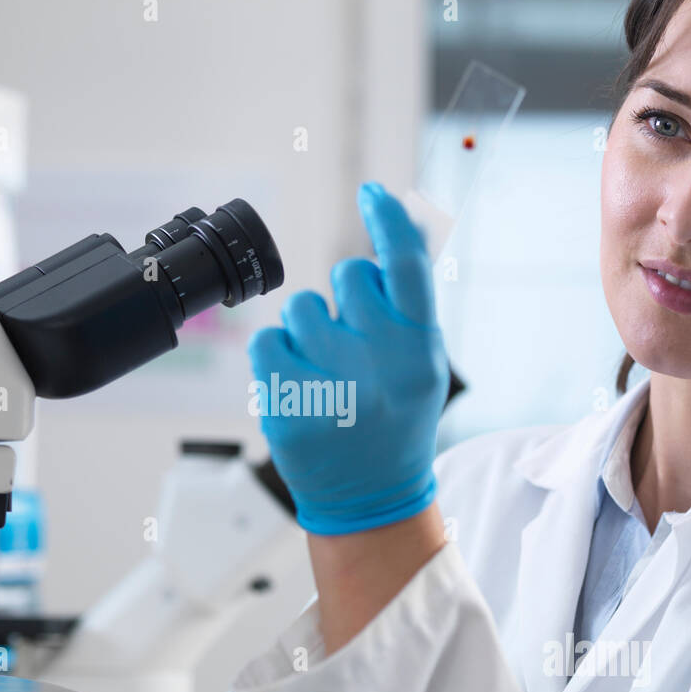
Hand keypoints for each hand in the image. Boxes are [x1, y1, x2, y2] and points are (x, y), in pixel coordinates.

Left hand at [247, 181, 449, 535]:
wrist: (371, 498)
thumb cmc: (396, 419)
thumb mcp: (424, 364)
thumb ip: (410, 304)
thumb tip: (395, 222)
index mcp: (422, 350)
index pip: (408, 266)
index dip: (390, 220)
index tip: (370, 192)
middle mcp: (382, 365)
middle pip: (346, 278)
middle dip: (345, 297)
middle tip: (354, 344)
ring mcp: (333, 388)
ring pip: (301, 308)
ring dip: (308, 331)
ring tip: (327, 374)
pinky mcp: (288, 408)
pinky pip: (267, 343)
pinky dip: (277, 358)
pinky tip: (299, 387)